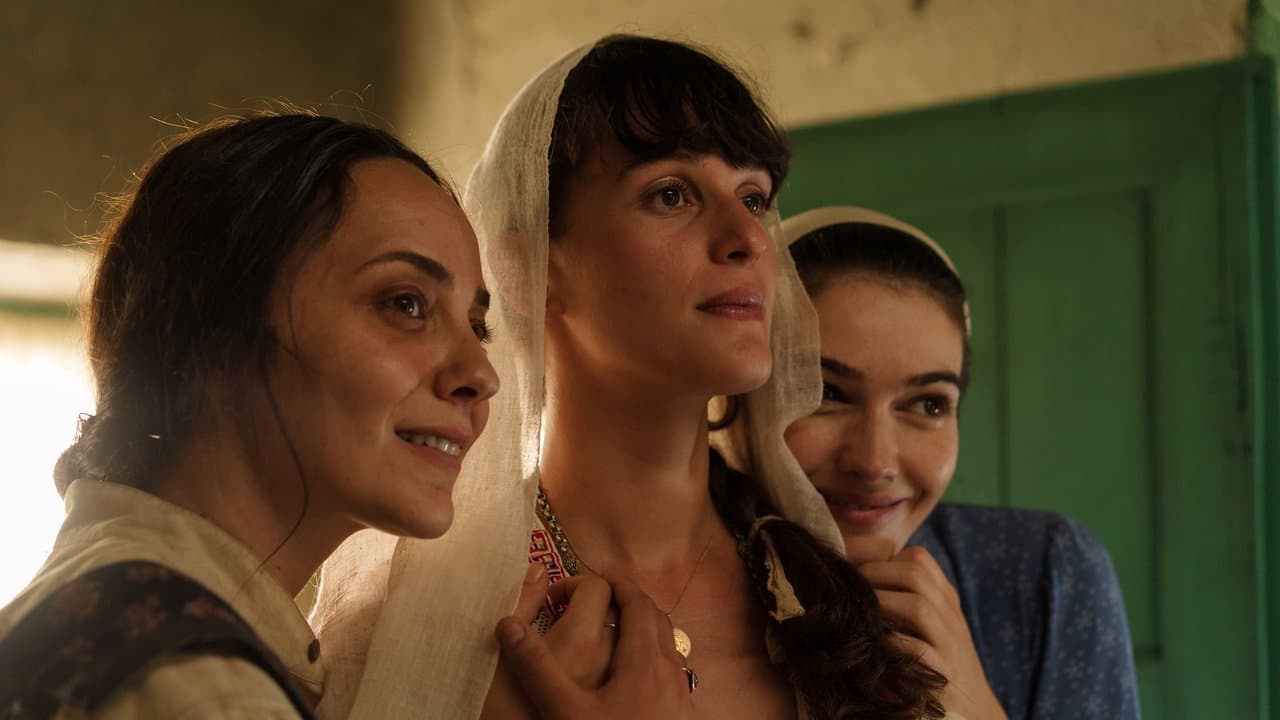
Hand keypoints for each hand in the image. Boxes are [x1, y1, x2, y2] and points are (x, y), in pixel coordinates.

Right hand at [494, 573, 695, 719]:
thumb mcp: (565, 712)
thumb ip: (538, 667)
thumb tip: (508, 624)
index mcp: (645, 661)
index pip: (638, 603)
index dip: (618, 582)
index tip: (598, 571)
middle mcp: (671, 671)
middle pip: (658, 619)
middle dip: (632, 601)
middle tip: (604, 596)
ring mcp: (681, 695)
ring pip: (668, 646)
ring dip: (645, 628)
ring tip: (617, 631)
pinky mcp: (682, 715)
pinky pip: (672, 671)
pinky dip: (653, 656)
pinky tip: (633, 677)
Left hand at [858, 546, 1006, 719]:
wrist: (971, 706)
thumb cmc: (932, 657)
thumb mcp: (926, 621)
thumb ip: (902, 595)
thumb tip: (851, 567)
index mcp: (944, 596)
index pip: (918, 558)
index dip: (883, 558)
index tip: (857, 569)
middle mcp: (950, 614)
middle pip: (916, 573)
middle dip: (875, 574)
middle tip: (850, 587)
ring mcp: (950, 643)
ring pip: (918, 606)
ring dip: (881, 603)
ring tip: (859, 611)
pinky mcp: (943, 673)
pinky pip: (917, 649)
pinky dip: (891, 642)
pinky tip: (873, 643)